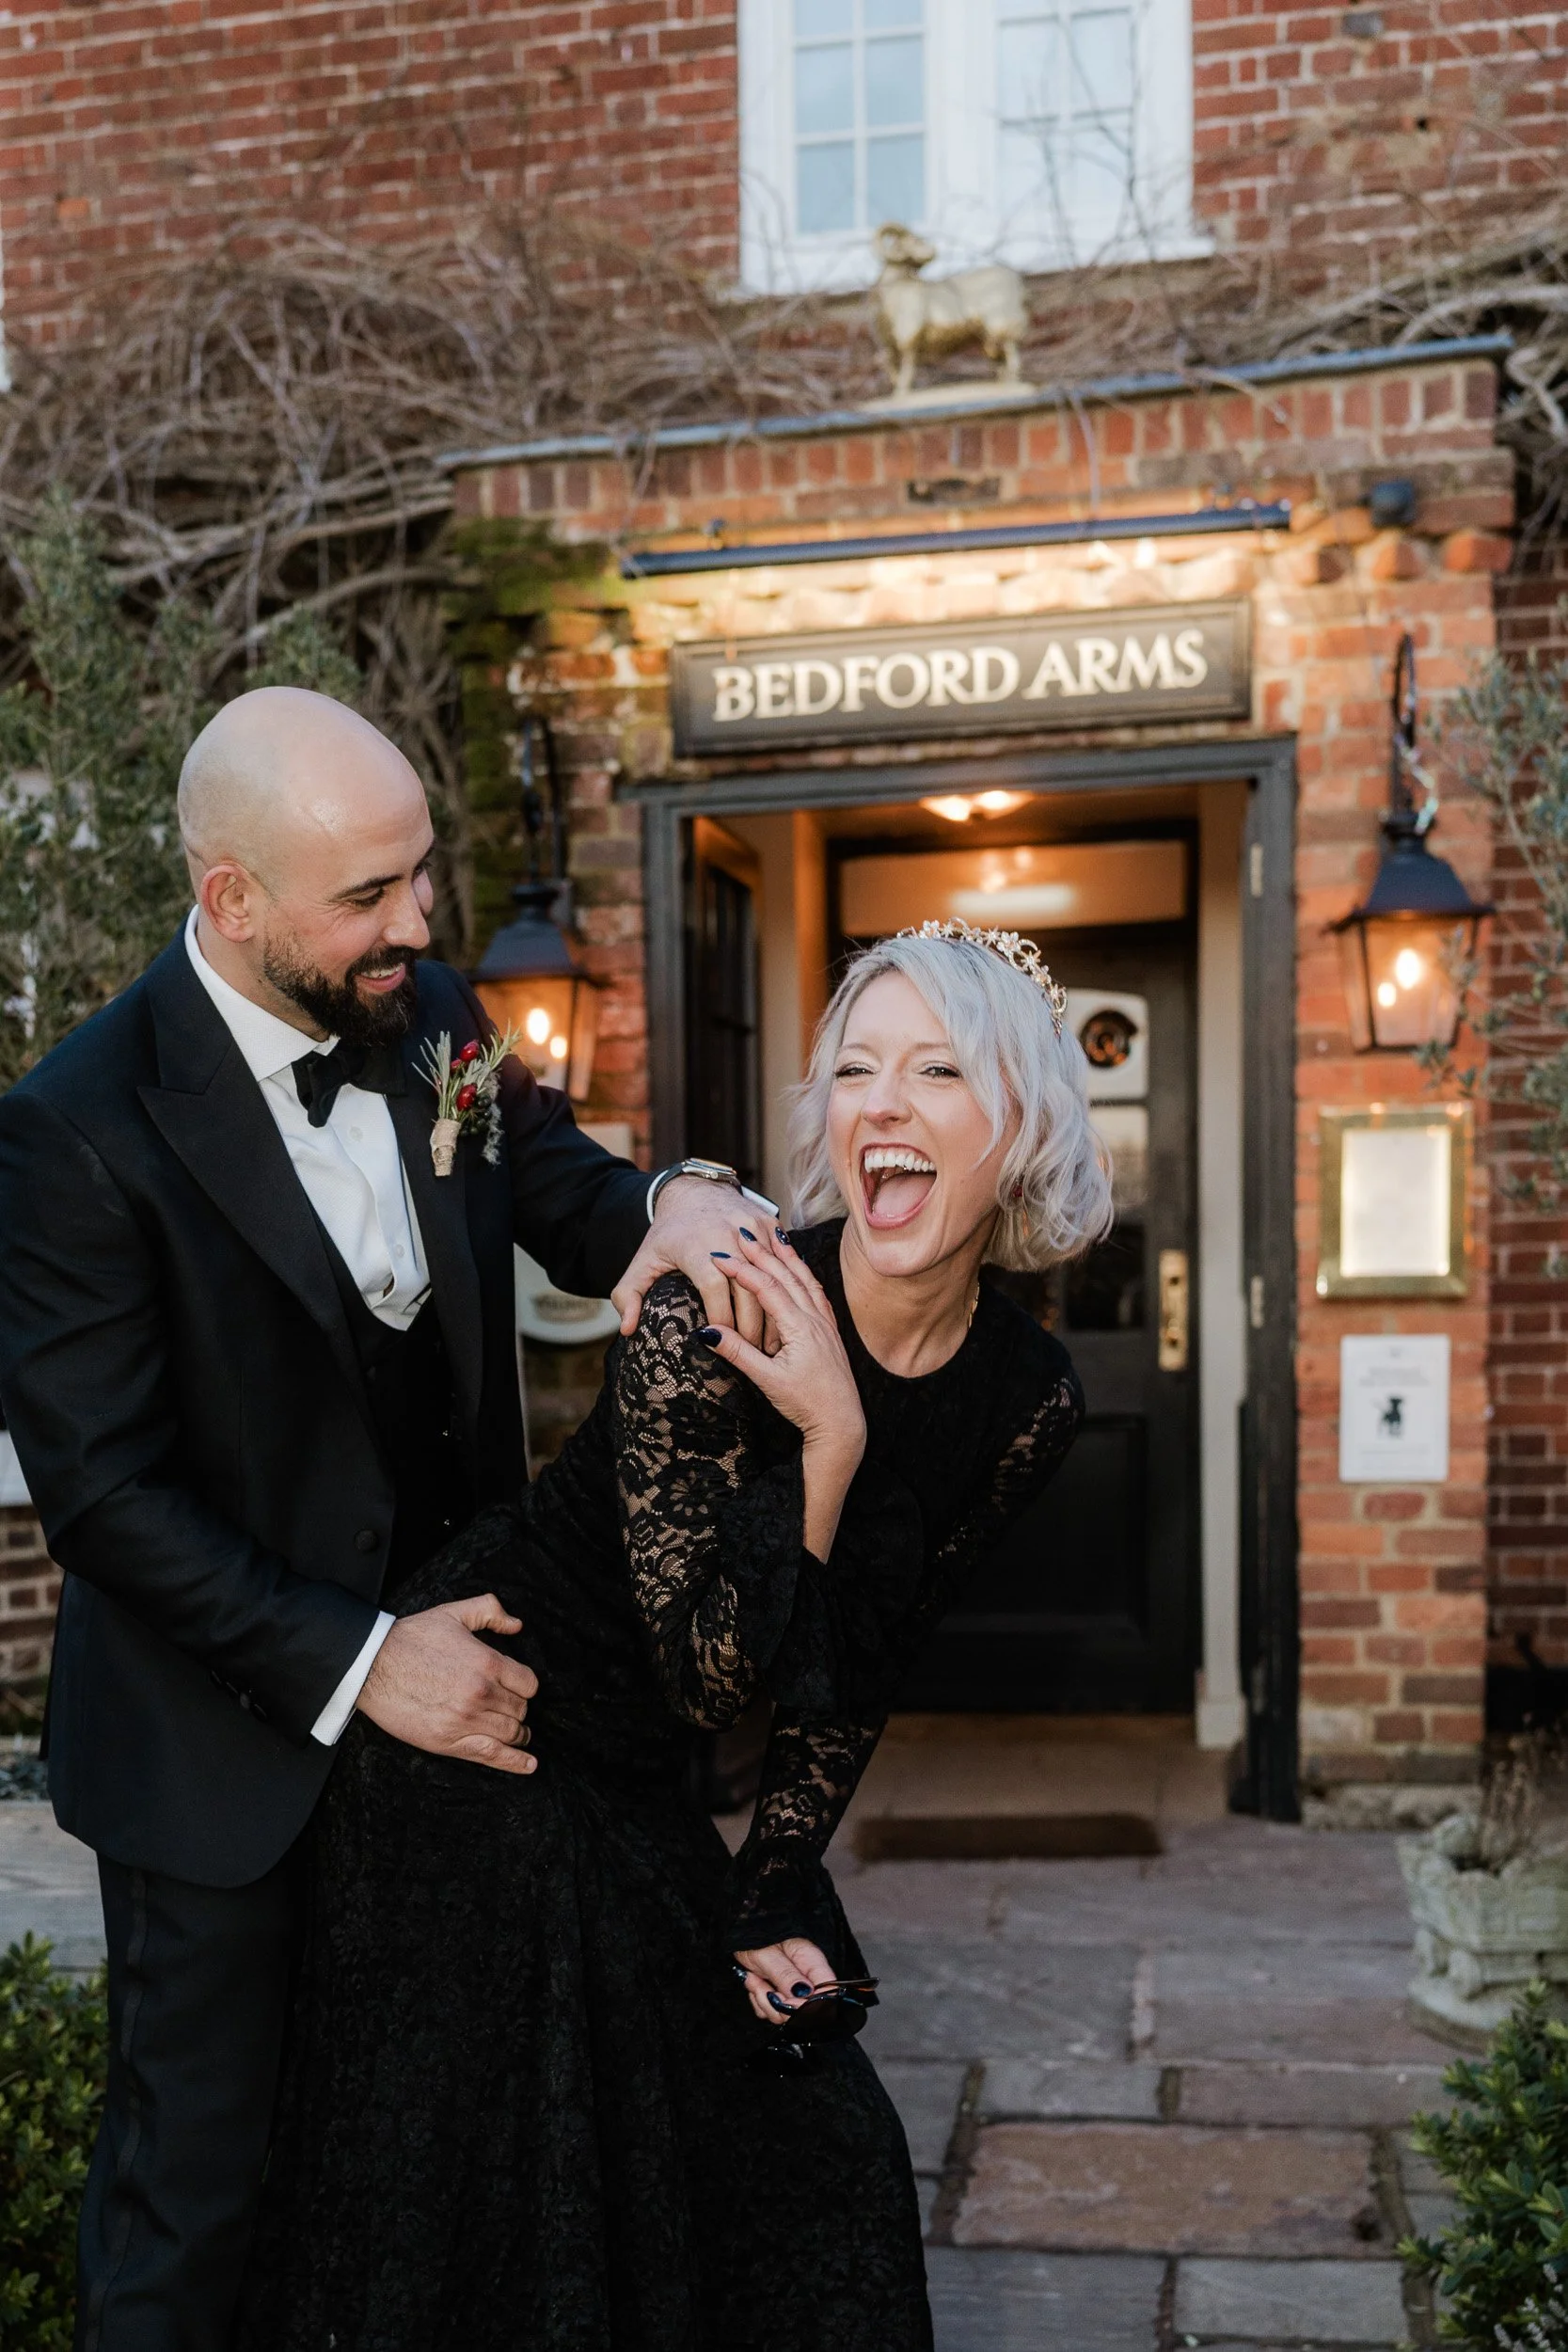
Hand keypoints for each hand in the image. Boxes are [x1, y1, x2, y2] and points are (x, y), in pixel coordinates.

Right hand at [356, 1593, 538, 1775]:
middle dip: (517, 1708)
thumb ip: (490, 1611)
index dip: (524, 1686)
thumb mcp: (453, 1613)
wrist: (372, 1665)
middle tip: (508, 1708)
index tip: (516, 1688)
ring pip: (511, 1733)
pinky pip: (492, 1755)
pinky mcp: (449, 1742)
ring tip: (518, 1733)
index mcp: (487, 1662)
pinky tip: (529, 1765)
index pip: (528, 1684)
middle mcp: (482, 1693)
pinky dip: (515, 1762)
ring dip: (517, 1733)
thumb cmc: (411, 1639)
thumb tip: (517, 1626)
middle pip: (520, 1709)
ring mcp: (466, 1720)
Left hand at [612, 1178, 768, 1345]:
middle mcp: (729, 1234)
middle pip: (749, 1290)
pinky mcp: (771, 1224)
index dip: (722, 1321)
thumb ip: (628, 1296)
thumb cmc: (669, 1234)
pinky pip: (784, 1263)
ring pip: (773, 1279)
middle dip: (753, 1327)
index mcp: (697, 1246)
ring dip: (776, 1313)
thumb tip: (627, 1330)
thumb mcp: (643, 1262)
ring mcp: (754, 1227)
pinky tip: (783, 1315)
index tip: (724, 1344)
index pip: (715, 1290)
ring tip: (772, 1342)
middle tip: (754, 1354)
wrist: (695, 1191)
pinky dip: (785, 1290)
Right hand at [694, 1230, 865, 1463]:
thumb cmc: (806, 1404)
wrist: (841, 1423)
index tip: (719, 1255)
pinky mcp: (830, 1331)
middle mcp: (815, 1319)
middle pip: (787, 1275)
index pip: (766, 1288)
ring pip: (805, 1280)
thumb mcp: (767, 1380)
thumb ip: (738, 1352)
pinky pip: (816, 1293)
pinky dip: (804, 1274)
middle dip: (763, 1252)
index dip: (741, 1270)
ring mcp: (825, 1323)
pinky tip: (800, 1269)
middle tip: (742, 1232)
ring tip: (774, 1235)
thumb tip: (707, 1331)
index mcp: (799, 1327)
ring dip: (787, 1256)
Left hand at [734, 1936, 836, 2024]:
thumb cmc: (756, 1936)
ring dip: (764, 2001)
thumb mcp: (768, 1954)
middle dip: (779, 2005)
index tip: (786, 2000)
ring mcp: (792, 1988)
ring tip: (754, 1979)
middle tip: (763, 1986)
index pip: (826, 1992)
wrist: (742, 1933)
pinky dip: (760, 2002)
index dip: (808, 2004)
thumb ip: (786, 1975)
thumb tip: (806, 1995)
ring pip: (786, 2014)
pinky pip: (773, 2012)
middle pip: (805, 2009)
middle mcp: (806, 1977)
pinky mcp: (779, 1994)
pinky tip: (754, 1983)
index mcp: (811, 1961)